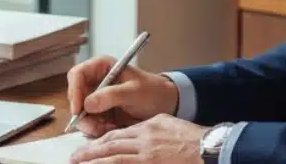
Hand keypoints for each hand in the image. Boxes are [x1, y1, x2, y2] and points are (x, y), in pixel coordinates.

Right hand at [66, 55, 179, 137]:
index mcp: (102, 67)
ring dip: (91, 124)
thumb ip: (112, 95)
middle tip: (97, 125)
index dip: (75, 91)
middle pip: (75, 96)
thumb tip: (89, 103)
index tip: (79, 109)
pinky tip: (112, 127)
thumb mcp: (134, 92)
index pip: (77, 74)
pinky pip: (89, 123)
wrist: (162, 105)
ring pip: (80, 113)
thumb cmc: (152, 91)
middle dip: (83, 113)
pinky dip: (97, 128)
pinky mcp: (99, 112)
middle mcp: (95, 81)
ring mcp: (96, 97)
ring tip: (110, 126)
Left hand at [69, 114, 207, 163]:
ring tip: (79, 163)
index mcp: (149, 126)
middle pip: (111, 144)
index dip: (102, 141)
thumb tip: (138, 135)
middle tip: (75, 157)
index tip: (92, 146)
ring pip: (112, 157)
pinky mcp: (149, 163)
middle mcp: (144, 137)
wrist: (210, 147)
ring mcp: (146, 153)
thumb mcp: (170, 125)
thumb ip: (153, 129)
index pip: (119, 133)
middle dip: (91, 151)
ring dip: (93, 160)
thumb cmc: (195, 139)